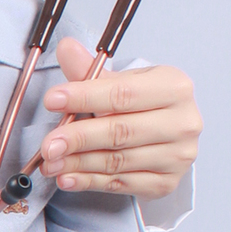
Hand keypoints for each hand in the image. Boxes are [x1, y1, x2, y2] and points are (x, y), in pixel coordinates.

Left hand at [39, 38, 201, 198]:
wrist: (166, 132)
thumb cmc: (142, 104)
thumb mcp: (120, 81)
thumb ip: (90, 69)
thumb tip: (66, 48)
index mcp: (174, 87)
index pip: (123, 94)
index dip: (84, 97)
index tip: (52, 100)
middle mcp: (183, 122)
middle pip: (120, 131)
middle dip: (78, 138)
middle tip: (48, 144)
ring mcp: (177, 155)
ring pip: (117, 161)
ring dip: (77, 163)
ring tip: (49, 161)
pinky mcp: (166, 182)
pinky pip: (120, 183)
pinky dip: (88, 181)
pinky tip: (66, 177)